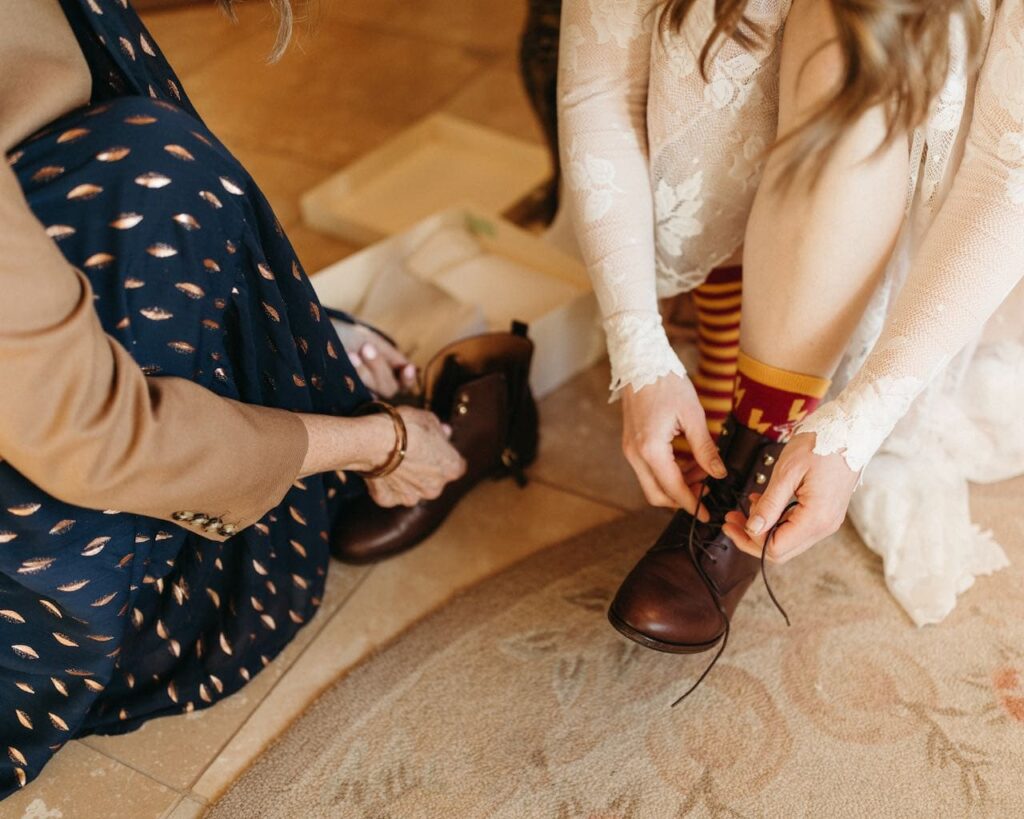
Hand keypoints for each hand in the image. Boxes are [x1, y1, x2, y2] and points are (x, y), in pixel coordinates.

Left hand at [335, 322, 416, 397]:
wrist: (318, 332)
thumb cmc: (347, 335)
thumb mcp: (372, 340)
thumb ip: (390, 356)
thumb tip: (409, 369)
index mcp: (387, 372)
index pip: (405, 384)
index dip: (408, 379)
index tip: (408, 368)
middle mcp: (375, 386)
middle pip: (389, 388)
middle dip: (378, 367)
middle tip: (366, 347)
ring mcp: (361, 393)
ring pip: (374, 393)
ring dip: (364, 373)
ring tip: (351, 354)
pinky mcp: (345, 397)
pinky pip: (356, 395)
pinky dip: (354, 376)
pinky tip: (348, 361)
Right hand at [366, 407, 465, 506]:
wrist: (375, 440)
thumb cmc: (406, 427)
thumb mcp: (429, 419)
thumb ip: (440, 430)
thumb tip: (445, 433)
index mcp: (451, 468)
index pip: (456, 466)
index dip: (444, 456)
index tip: (435, 448)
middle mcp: (435, 488)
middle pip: (434, 481)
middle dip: (425, 471)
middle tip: (411, 453)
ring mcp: (412, 498)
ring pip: (412, 490)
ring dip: (406, 480)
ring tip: (392, 460)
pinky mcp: (388, 500)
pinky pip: (389, 493)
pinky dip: (385, 485)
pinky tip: (379, 468)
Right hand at [621, 373, 727, 518]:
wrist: (641, 363)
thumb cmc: (666, 383)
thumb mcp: (693, 416)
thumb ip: (705, 449)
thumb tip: (718, 473)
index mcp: (650, 449)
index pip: (672, 488)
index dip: (691, 503)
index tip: (706, 513)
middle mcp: (635, 454)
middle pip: (656, 494)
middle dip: (681, 498)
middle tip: (705, 491)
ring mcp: (630, 449)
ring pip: (651, 483)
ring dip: (676, 484)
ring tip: (701, 470)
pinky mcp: (631, 443)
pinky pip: (648, 469)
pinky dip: (667, 472)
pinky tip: (687, 460)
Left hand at [721, 432, 858, 562]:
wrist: (850, 430)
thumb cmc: (821, 444)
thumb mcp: (788, 472)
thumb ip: (769, 503)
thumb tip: (752, 528)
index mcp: (816, 519)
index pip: (776, 548)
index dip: (750, 540)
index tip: (732, 522)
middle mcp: (824, 526)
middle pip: (781, 550)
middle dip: (751, 538)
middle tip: (730, 520)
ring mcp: (827, 520)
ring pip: (787, 540)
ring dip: (762, 529)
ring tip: (740, 511)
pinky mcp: (825, 512)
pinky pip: (796, 526)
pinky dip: (776, 520)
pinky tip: (760, 504)